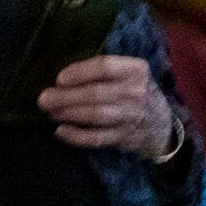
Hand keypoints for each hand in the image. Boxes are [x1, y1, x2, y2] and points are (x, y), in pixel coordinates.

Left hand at [37, 54, 179, 158]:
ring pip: (95, 115)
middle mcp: (136, 92)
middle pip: (96, 93)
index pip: (105, 67)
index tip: (59, 79)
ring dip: (68, 114)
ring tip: (50, 112)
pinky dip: (76, 136)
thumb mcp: (129, 73)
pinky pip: (97, 138)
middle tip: (43, 99)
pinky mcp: (125, 138)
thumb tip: (61, 75)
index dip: (79, 72)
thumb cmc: (134, 91)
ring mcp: (132, 117)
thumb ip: (103, 70)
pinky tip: (60, 131)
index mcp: (135, 70)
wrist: (162, 125)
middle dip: (65, 97)